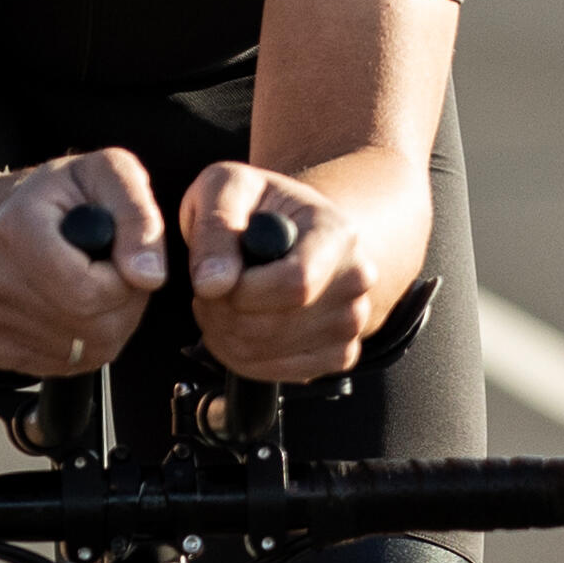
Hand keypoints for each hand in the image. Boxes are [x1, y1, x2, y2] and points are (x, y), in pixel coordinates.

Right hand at [0, 151, 165, 373]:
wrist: (19, 216)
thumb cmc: (70, 193)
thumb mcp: (112, 175)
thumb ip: (137, 216)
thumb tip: (148, 276)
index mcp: (16, 229)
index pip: (86, 292)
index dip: (124, 282)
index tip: (122, 256)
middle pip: (89, 328)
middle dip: (122, 305)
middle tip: (116, 271)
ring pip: (82, 352)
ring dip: (108, 325)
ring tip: (97, 285)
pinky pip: (62, 367)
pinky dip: (84, 346)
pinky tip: (75, 307)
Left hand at [183, 163, 379, 382]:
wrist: (290, 230)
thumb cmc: (256, 205)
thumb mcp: (225, 188)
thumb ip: (214, 227)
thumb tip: (212, 283)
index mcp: (338, 232)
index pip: (297, 283)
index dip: (242, 292)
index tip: (213, 277)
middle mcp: (356, 280)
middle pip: (278, 324)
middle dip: (222, 313)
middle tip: (207, 289)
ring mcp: (352, 322)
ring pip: (270, 352)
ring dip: (226, 334)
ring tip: (221, 302)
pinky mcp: (339, 354)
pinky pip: (277, 373)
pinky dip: (242, 356)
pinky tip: (238, 324)